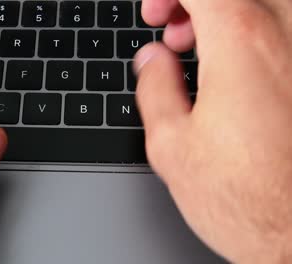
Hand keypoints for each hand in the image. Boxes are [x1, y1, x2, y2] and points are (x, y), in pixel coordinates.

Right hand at [137, 0, 291, 262]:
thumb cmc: (246, 200)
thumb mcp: (172, 146)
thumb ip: (156, 87)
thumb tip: (152, 59)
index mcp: (241, 43)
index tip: (155, 14)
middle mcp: (288, 36)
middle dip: (194, 2)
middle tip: (172, 30)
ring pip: (266, 6)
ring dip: (225, 15)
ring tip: (198, 50)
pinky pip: (283, 36)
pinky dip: (253, 37)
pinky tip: (233, 70)